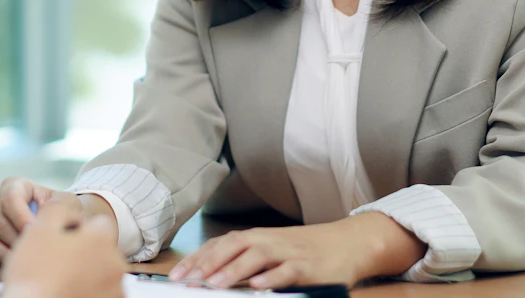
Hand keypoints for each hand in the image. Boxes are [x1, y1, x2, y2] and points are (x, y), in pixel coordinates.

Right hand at [0, 178, 81, 278]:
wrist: (64, 230)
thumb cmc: (64, 214)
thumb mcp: (67, 202)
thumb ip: (59, 205)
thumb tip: (44, 221)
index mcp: (14, 187)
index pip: (10, 198)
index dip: (21, 216)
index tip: (35, 232)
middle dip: (20, 240)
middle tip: (38, 250)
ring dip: (12, 257)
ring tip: (32, 262)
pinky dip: (3, 271)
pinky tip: (22, 271)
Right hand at [0, 200, 124, 297]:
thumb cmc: (34, 275)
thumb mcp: (39, 229)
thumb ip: (58, 208)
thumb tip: (68, 208)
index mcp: (101, 239)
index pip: (99, 224)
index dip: (79, 229)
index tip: (63, 240)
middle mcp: (115, 265)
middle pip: (102, 250)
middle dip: (85, 253)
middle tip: (59, 263)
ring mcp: (115, 290)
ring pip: (102, 273)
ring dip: (87, 274)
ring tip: (61, 281)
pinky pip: (102, 293)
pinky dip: (89, 292)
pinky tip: (68, 292)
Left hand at [168, 213, 424, 289]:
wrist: (346, 243)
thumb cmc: (304, 250)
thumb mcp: (271, 251)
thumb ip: (244, 260)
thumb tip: (209, 276)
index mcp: (257, 237)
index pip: (221, 244)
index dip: (198, 258)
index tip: (177, 274)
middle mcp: (269, 240)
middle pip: (234, 246)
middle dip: (208, 262)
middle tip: (188, 279)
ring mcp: (289, 252)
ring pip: (257, 256)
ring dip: (234, 270)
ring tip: (215, 284)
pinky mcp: (308, 266)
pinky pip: (288, 271)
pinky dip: (272, 278)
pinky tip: (258, 287)